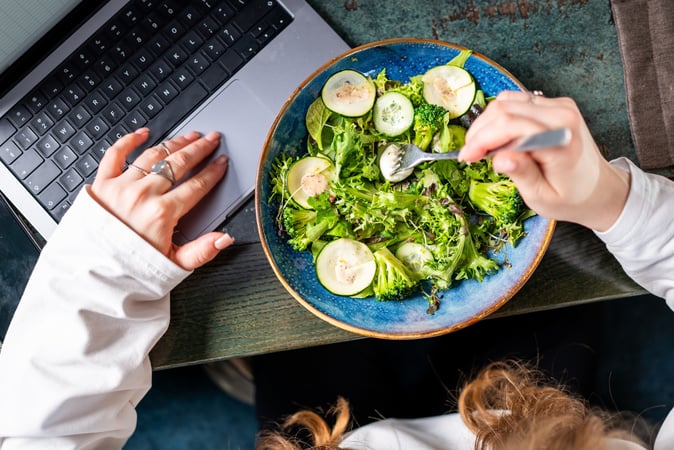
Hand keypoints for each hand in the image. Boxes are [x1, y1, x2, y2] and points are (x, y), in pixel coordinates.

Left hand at [90, 128, 234, 269]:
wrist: (93, 275)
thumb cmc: (131, 270)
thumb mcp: (174, 265)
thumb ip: (202, 250)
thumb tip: (224, 238)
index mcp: (162, 214)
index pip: (197, 185)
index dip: (213, 171)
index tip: (222, 162)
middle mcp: (143, 195)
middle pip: (179, 163)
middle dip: (200, 148)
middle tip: (212, 139)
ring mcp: (121, 187)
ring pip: (154, 155)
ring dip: (175, 143)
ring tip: (189, 136)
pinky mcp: (102, 184)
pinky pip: (116, 154)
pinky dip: (129, 140)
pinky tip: (143, 133)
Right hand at [458, 91, 629, 230]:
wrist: (598, 188)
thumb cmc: (571, 197)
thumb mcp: (542, 196)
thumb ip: (522, 174)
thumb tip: (500, 159)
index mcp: (560, 138)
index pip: (510, 125)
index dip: (482, 139)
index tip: (466, 157)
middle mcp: (561, 114)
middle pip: (504, 109)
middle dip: (480, 131)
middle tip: (470, 155)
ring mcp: (558, 105)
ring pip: (506, 101)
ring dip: (486, 123)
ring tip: (481, 148)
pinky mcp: (552, 105)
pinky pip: (516, 102)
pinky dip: (499, 118)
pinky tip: (496, 138)